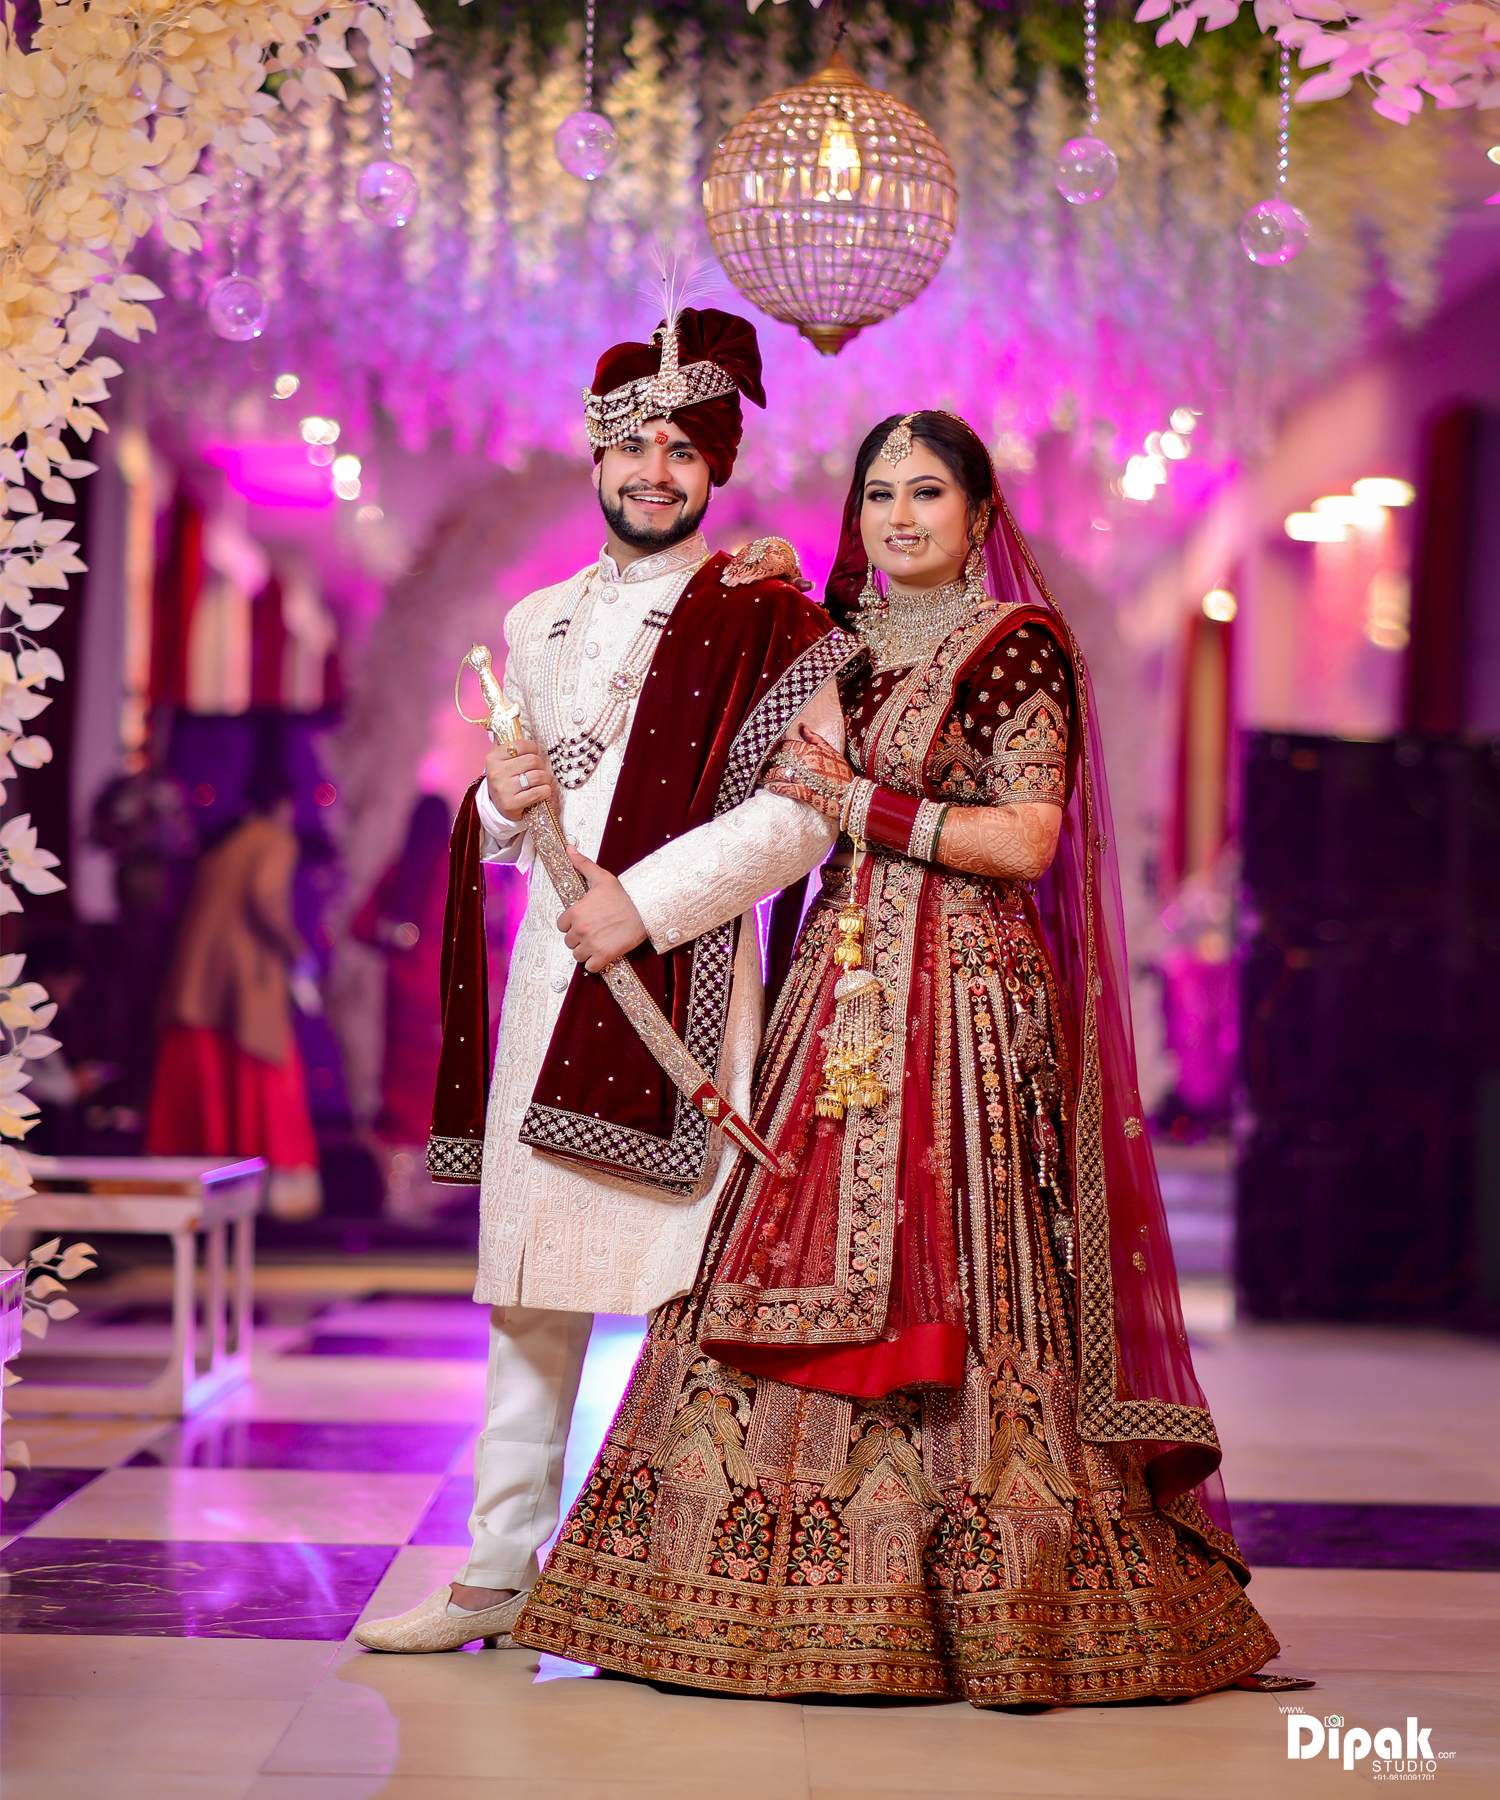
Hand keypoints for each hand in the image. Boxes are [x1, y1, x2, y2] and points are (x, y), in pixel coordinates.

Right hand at [486, 737, 558, 823]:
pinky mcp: (511, 803)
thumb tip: (516, 718)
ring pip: (537, 776)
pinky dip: (545, 791)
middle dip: (540, 764)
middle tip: (538, 769)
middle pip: (532, 760)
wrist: (498, 806)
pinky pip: (539, 792)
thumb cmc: (504, 779)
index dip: (533, 749)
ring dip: (544, 779)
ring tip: (540, 781)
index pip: (521, 745)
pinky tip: (541, 791)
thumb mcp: (501, 761)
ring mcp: (503, 789)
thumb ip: (510, 746)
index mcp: (493, 757)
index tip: (533, 754)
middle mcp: (495, 772)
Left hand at [556, 849, 648, 971]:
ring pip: (578, 955)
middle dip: (579, 938)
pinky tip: (603, 955)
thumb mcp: (602, 877)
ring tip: (598, 943)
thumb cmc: (624, 894)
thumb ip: (582, 865)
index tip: (583, 923)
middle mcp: (581, 929)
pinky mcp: (604, 955)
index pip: (561, 925)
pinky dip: (595, 963)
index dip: (571, 924)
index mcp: (576, 912)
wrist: (645, 908)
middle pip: (569, 941)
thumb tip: (569, 849)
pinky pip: (590, 967)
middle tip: (593, 932)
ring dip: (586, 951)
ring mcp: (591, 943)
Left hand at [759, 725, 852, 822]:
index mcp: (812, 751)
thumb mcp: (831, 751)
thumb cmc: (842, 774)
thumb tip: (801, 726)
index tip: (767, 752)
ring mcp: (805, 778)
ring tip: (760, 777)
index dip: (774, 748)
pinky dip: (775, 787)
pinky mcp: (805, 793)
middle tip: (759, 765)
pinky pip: (784, 788)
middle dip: (767, 762)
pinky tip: (769, 787)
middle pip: (779, 759)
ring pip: (778, 773)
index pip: (787, 745)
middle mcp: (806, 763)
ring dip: (767, 776)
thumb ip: (814, 738)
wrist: (852, 796)